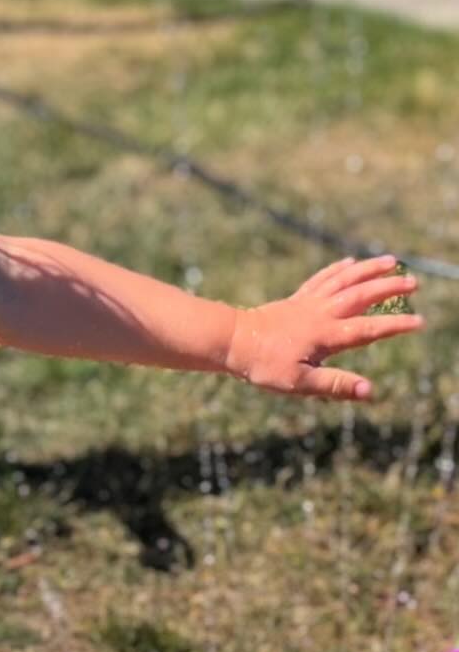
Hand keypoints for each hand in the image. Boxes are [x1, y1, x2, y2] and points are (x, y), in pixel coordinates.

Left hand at [226, 256, 421, 400]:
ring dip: (368, 270)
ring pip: (343, 280)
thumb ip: (336, 385)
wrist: (232, 341)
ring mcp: (308, 303)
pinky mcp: (296, 300)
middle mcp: (320, 314)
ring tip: (391, 260)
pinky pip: (322, 279)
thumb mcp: (300, 383)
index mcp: (326, 335)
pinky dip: (338, 269)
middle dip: (388, 287)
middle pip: (360, 296)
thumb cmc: (265, 366)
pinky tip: (350, 262)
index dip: (395, 325)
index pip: (368, 329)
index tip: (420, 321)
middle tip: (414, 281)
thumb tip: (370, 390)